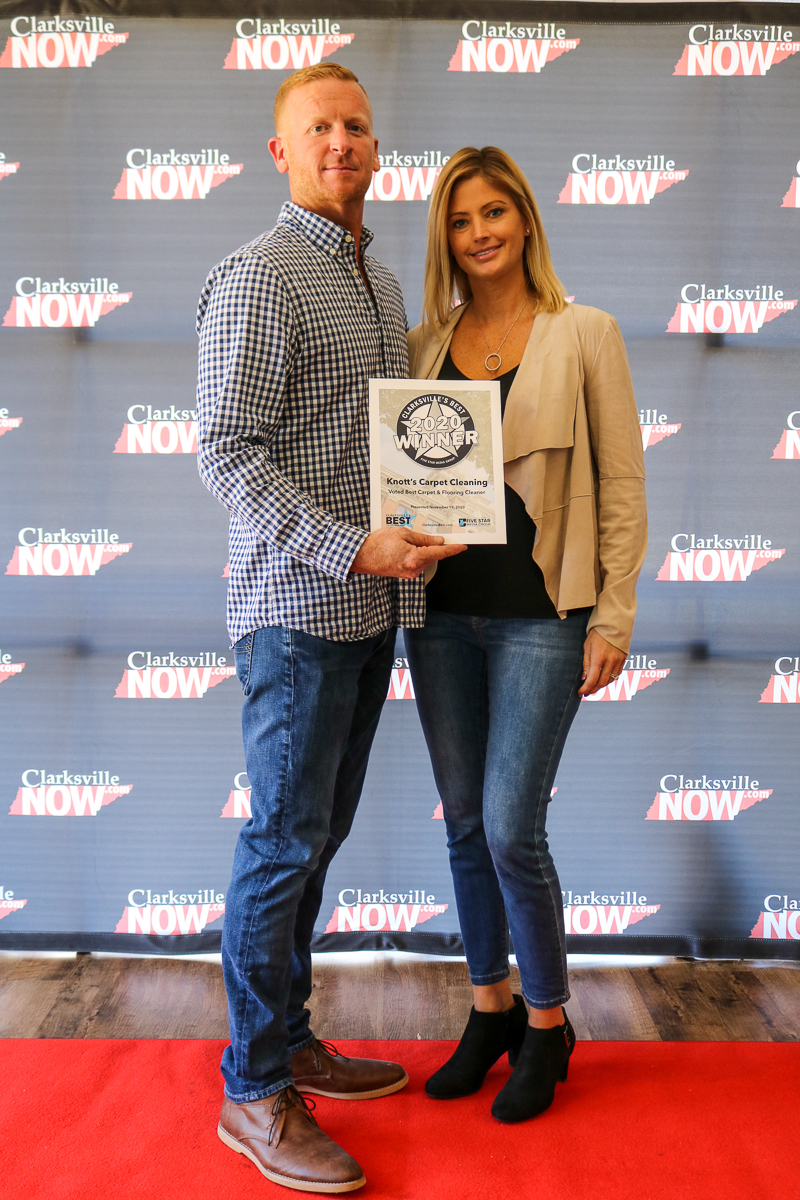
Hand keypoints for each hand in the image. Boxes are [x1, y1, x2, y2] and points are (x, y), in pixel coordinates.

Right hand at [350, 528, 466, 579]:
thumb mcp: (402, 533)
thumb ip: (423, 539)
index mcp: (414, 558)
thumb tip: (438, 541)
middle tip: (422, 534)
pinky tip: (404, 547)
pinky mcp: (406, 574)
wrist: (361, 556)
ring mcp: (410, 573)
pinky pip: (417, 563)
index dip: (453, 549)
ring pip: (425, 559)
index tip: (462, 547)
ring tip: (404, 541)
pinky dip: (416, 554)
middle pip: (432, 555)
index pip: (440, 552)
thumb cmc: (377, 544)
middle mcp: (414, 569)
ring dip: (422, 549)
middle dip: (431, 545)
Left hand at [578, 628, 625, 696]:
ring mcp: (618, 661)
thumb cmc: (597, 633)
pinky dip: (610, 680)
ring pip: (610, 680)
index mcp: (599, 657)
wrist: (613, 623)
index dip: (586, 688)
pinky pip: (617, 674)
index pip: (592, 679)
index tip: (580, 692)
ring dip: (601, 686)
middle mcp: (610, 661)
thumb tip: (584, 678)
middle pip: (602, 682)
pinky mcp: (624, 659)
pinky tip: (603, 680)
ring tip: (594, 688)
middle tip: (586, 692)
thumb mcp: (587, 647)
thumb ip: (586, 663)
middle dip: (593, 689)